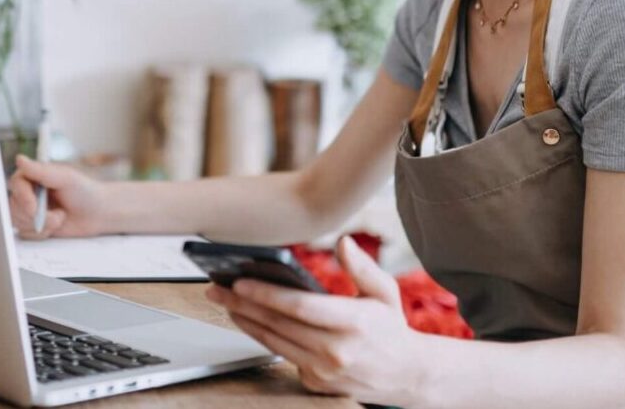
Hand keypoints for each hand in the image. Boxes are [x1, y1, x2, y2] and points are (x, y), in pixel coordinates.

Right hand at [8, 155, 107, 238]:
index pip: (16, 184)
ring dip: (42, 225)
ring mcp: (29, 209)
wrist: (97, 214)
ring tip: (60, 217)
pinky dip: (42, 234)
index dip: (23, 198)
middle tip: (59, 214)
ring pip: (18, 222)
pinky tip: (56, 226)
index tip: (34, 208)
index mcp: (33, 175)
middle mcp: (28, 191)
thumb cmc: (85, 191)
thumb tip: (19, 159)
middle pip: (14, 206)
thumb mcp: (65, 178)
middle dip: (37, 216)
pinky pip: (26, 234)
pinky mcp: (32, 225)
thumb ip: (41, 171)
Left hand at [206, 236, 426, 405]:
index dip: (267, 294)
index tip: (241, 281)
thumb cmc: (391, 328)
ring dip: (245, 321)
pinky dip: (262, 337)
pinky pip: (281, 355)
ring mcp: (324, 371)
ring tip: (225, 301)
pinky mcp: (315, 383)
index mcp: (354, 323)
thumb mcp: (385, 292)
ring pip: (273, 342)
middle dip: (242, 304)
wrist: (406, 375)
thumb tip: (343, 242)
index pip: (300, 307)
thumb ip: (362, 267)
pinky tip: (248, 320)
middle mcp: (336, 351)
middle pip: (278, 324)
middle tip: (217, 287)